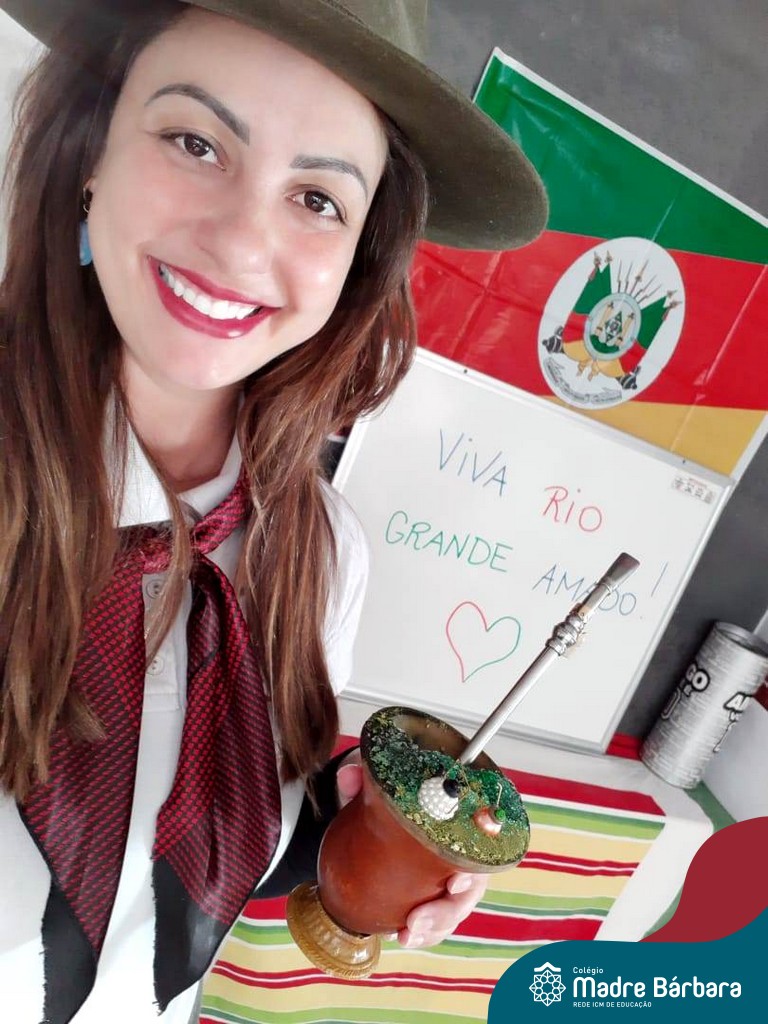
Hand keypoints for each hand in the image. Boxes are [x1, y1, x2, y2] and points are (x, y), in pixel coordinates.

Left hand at [334, 753, 487, 947]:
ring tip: (405, 934)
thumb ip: (364, 777)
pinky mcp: (434, 895)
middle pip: (469, 891)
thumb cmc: (398, 796)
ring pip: (454, 911)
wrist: (385, 810)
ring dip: (432, 929)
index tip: (453, 884)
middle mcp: (462, 854)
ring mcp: (450, 878)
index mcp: (462, 824)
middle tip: (415, 921)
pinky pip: (437, 921)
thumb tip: (349, 776)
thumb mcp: (380, 784)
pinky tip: (401, 936)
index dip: (471, 870)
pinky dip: (423, 933)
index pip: (480, 847)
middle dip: (445, 911)